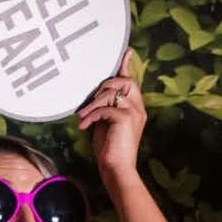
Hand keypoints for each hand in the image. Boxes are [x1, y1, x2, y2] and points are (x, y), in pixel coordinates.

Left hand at [76, 51, 145, 181]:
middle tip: (91, 101)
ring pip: (113, 93)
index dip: (127, 66)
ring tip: (83, 116)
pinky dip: (92, 115)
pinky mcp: (126, 119)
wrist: (116, 169)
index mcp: (135, 109)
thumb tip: (95, 98)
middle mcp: (138, 108)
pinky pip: (106, 108)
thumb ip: (105, 109)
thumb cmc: (109, 150)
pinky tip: (84, 126)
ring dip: (93, 104)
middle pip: (125, 81)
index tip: (126, 52)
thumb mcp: (105, 124)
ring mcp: (134, 113)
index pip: (132, 82)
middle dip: (106, 86)